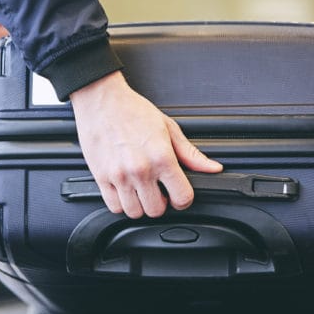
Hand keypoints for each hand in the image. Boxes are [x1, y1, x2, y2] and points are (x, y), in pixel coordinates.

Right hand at [69, 71, 221, 218]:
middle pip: (156, 210)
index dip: (183, 199)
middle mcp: (140, 169)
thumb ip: (190, 153)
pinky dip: (121, 203)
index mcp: (161, 157)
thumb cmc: (132, 110)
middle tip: (157, 190)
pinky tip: (125, 190)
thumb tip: (212, 168)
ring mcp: (119, 175)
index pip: (182, 197)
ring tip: (140, 190)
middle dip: (160, 203)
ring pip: (134, 212)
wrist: (101, 100)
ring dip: (140, 205)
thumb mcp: (168, 127)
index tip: (178, 194)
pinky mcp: (101, 177)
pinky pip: (114, 206)